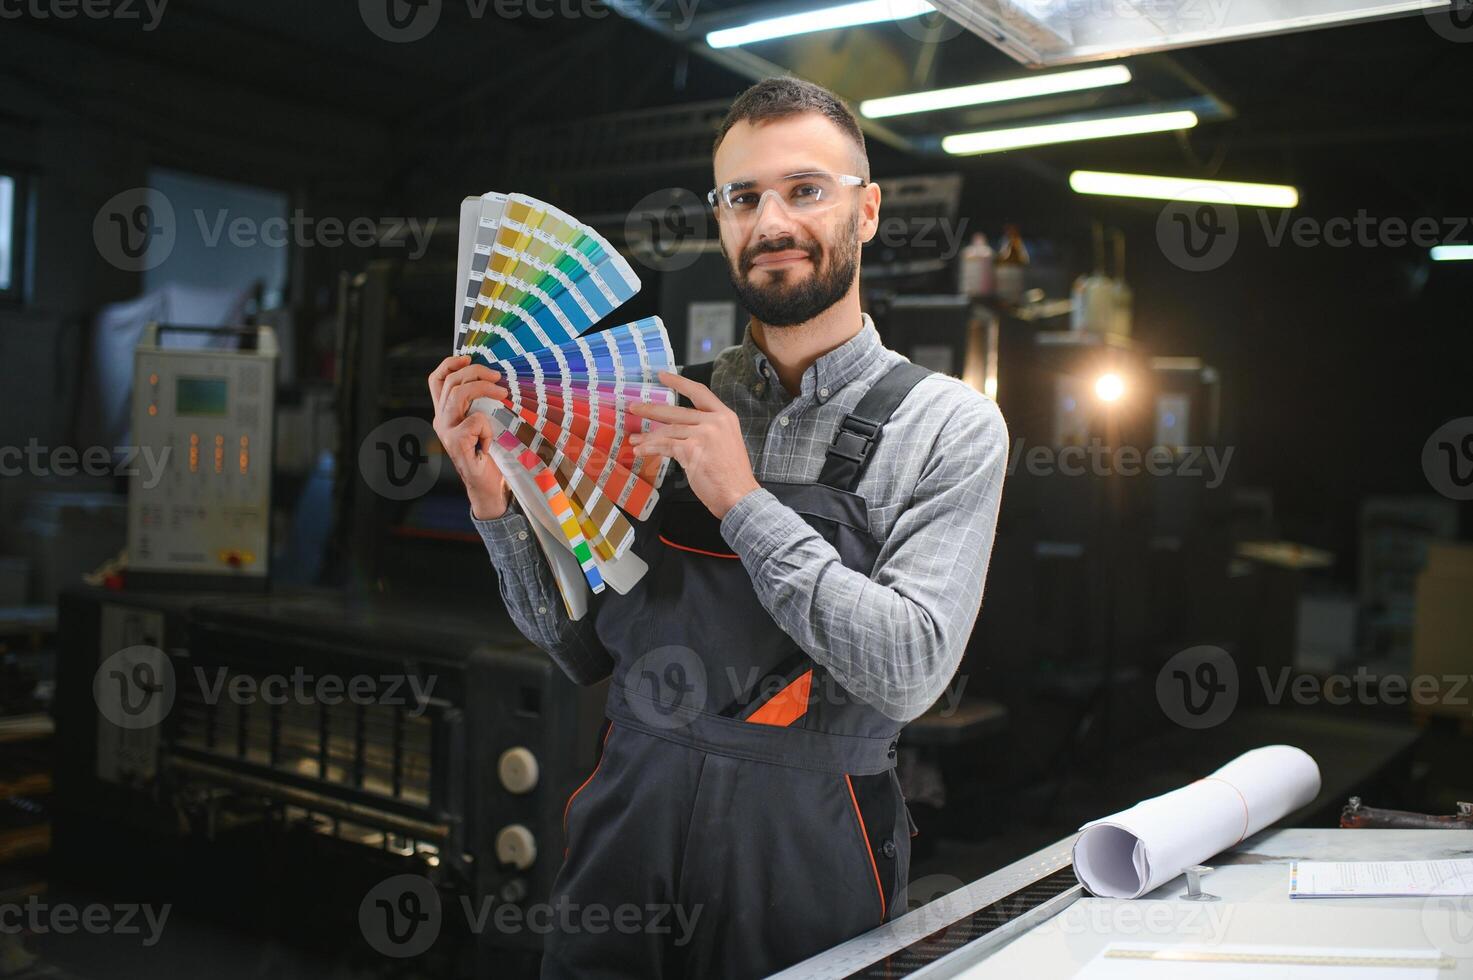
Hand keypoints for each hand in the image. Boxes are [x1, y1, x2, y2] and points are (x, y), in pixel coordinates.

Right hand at [428, 355, 511, 519]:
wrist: (488, 487)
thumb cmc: (490, 454)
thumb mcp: (484, 423)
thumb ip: (481, 404)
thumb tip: (494, 377)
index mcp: (445, 413)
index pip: (436, 380)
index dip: (449, 364)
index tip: (467, 357)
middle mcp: (441, 420)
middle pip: (451, 382)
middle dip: (476, 372)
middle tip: (498, 378)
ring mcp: (446, 432)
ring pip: (458, 395)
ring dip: (484, 389)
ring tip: (503, 393)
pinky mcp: (456, 443)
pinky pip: (475, 420)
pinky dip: (489, 427)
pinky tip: (490, 442)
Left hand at [628, 369, 759, 519]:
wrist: (739, 496)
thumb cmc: (732, 476)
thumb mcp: (725, 443)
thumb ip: (707, 431)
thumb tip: (679, 431)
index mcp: (725, 416)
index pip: (699, 392)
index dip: (679, 382)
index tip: (662, 376)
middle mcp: (714, 421)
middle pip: (676, 411)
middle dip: (652, 409)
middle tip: (634, 408)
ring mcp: (703, 434)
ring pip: (668, 430)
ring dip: (648, 436)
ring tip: (634, 439)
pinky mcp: (691, 449)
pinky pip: (665, 446)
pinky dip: (650, 448)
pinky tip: (641, 451)